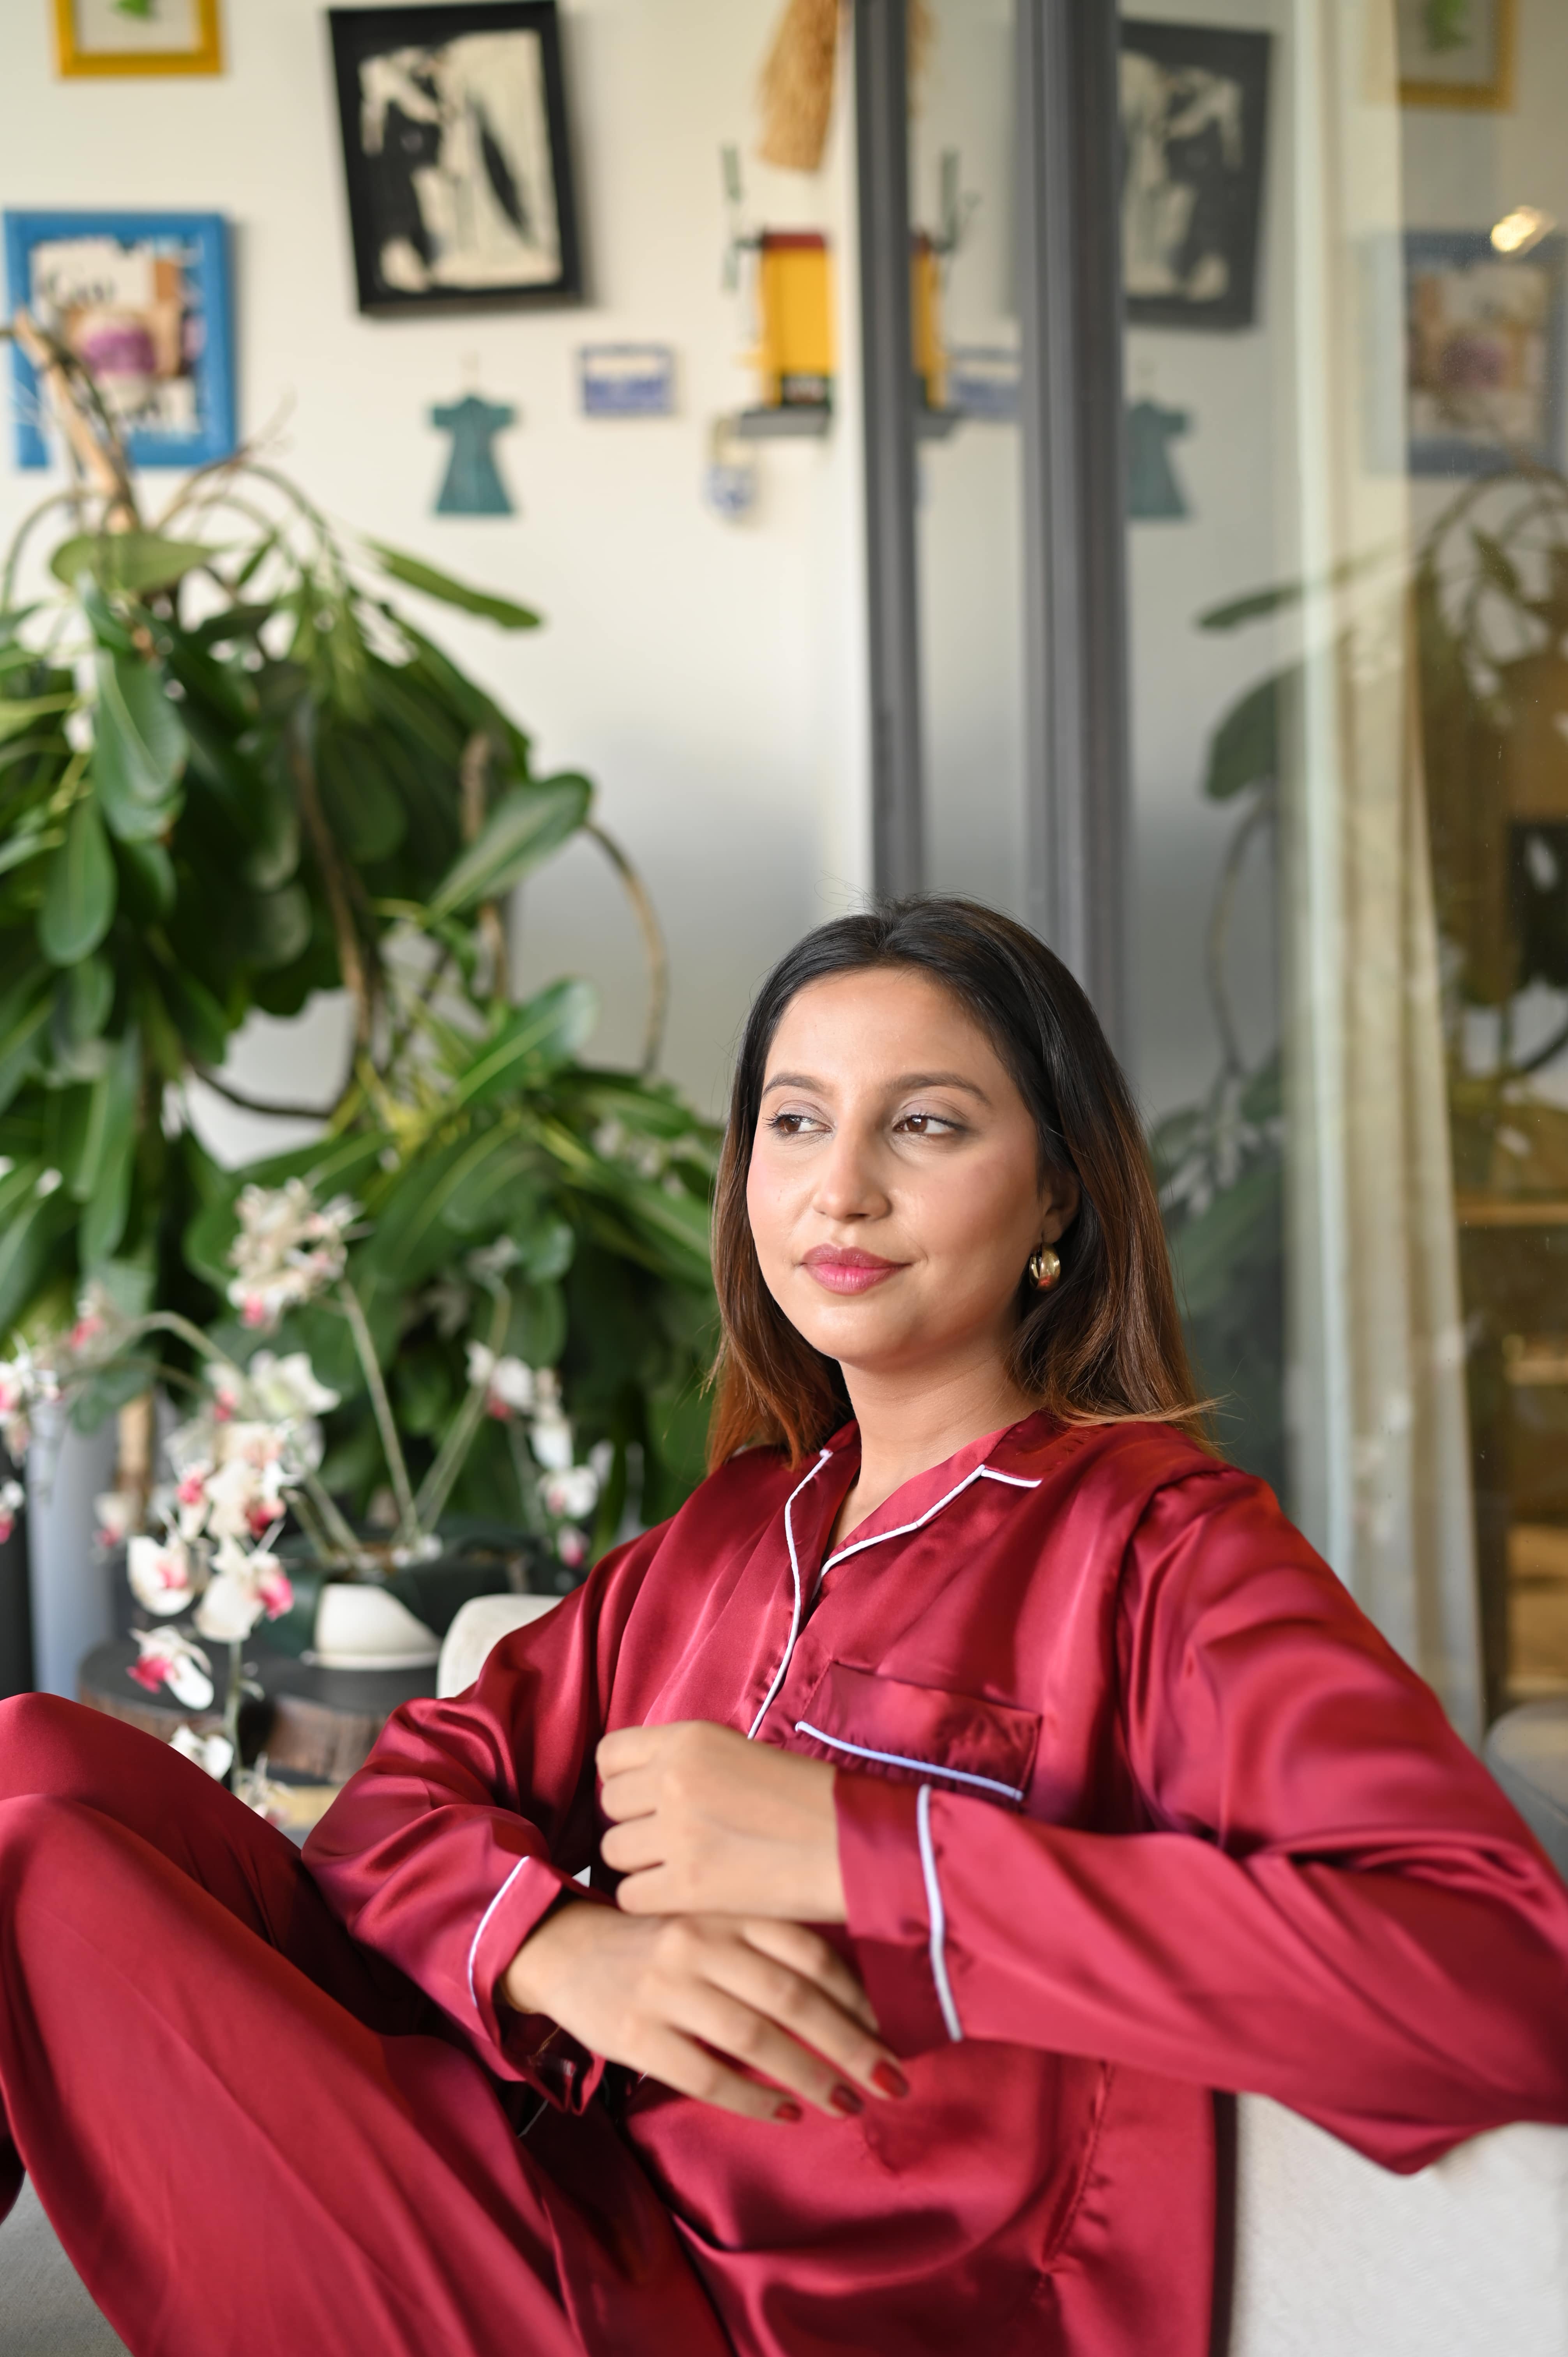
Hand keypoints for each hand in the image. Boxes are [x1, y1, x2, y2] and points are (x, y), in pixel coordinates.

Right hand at [500, 1898, 905, 2122]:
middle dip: (850, 2043)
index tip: (894, 2030)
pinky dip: (752, 2098)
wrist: (561, 1946)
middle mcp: (698, 1942)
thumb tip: (848, 1997)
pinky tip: (785, 2113)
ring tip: (846, 2103)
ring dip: (809, 2075)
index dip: (857, 1994)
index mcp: (723, 1909)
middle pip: (791, 1997)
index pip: (807, 1949)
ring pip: (754, 2038)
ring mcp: (665, 1988)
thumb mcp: (708, 1918)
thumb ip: (763, 1944)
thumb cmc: (654, 1938)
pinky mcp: (634, 2034)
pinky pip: (706, 2074)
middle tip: (891, 2079)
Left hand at [598, 1719, 843, 1922]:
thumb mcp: (741, 1754)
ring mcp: (676, 1832)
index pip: (610, 1756)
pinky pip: (631, 1896)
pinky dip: (652, 1901)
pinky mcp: (687, 1885)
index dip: (624, 1781)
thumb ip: (688, 1764)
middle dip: (634, 1825)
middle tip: (671, 1841)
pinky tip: (686, 1897)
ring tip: (681, 1869)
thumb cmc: (809, 1800)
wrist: (854, 1844)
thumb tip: (643, 1788)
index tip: (646, 1800)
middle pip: (610, 1806)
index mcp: (688, 1739)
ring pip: (613, 1853)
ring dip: (640, 1865)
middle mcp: (673, 1778)